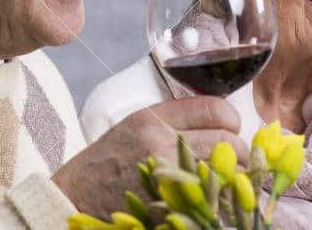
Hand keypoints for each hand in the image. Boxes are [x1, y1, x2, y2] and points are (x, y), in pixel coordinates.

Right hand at [53, 96, 247, 216]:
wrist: (74, 196)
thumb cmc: (109, 162)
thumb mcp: (136, 128)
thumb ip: (175, 120)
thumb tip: (223, 120)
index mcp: (153, 118)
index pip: (215, 109)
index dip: (232, 120)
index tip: (231, 128)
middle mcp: (160, 141)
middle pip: (227, 140)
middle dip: (238, 151)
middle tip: (235, 159)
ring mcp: (165, 174)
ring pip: (225, 170)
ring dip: (235, 175)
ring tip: (229, 177)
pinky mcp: (168, 202)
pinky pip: (212, 197)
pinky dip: (222, 197)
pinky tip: (217, 195)